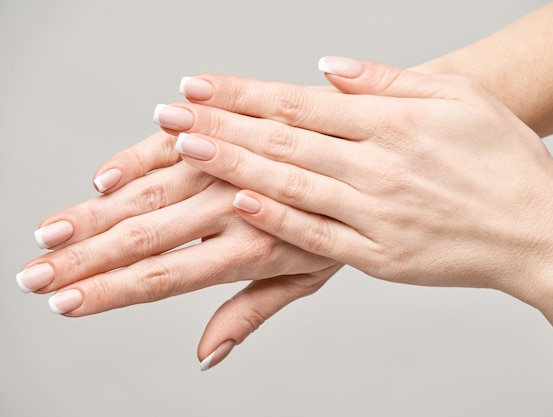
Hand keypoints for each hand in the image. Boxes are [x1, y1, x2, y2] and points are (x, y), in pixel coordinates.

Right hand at [18, 131, 338, 367]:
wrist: (374, 155)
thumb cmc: (342, 221)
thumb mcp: (306, 278)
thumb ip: (251, 312)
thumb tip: (206, 356)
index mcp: (253, 250)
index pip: (167, 277)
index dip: (112, 292)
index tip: (66, 303)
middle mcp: (236, 206)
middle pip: (147, 235)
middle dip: (85, 257)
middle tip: (34, 273)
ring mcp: (231, 164)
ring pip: (152, 190)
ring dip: (96, 212)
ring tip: (51, 230)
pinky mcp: (231, 128)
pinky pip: (178, 142)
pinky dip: (138, 157)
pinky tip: (104, 176)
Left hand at [164, 61, 552, 311]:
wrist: (539, 231)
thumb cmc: (505, 161)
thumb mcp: (459, 99)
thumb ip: (390, 81)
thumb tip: (330, 67)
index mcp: (395, 124)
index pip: (301, 103)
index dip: (245, 93)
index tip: (200, 85)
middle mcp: (380, 167)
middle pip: (285, 142)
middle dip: (222, 125)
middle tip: (171, 114)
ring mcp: (377, 216)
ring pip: (292, 186)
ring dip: (235, 167)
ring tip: (187, 149)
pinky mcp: (381, 258)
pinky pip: (318, 239)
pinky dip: (277, 222)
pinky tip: (240, 205)